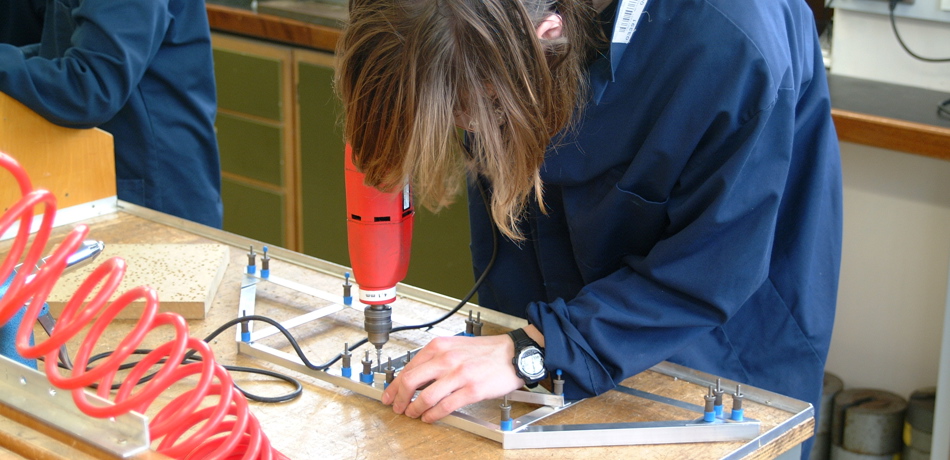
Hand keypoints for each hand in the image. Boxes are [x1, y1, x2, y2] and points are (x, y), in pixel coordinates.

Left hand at [380, 334, 523, 422]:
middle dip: (398, 398)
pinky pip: (445, 406)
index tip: (390, 394)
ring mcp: (459, 375)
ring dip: (414, 409)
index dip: (395, 384)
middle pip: (411, 381)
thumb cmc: (486, 351)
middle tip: (396, 407)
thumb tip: (416, 375)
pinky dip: (432, 415)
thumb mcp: (455, 346)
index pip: (408, 367)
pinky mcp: (471, 390)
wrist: (514, 353)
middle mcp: (447, 359)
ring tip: (412, 414)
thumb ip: (436, 358)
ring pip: (426, 396)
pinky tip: (429, 417)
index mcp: (440, 346)